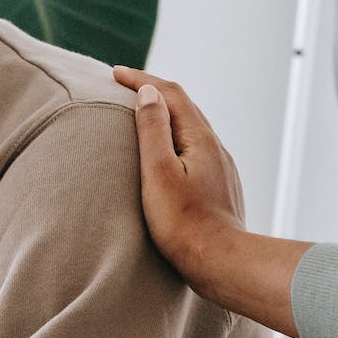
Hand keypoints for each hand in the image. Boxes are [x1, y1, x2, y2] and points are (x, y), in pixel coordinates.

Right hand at [111, 68, 245, 272]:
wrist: (222, 264)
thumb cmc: (184, 224)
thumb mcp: (158, 173)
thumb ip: (152, 130)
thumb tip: (148, 92)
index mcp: (200, 138)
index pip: (170, 93)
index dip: (141, 79)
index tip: (115, 73)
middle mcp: (216, 147)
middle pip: (184, 107)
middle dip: (154, 92)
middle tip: (126, 86)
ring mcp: (222, 168)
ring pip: (192, 129)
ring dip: (167, 115)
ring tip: (143, 115)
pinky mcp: (221, 188)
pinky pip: (197, 150)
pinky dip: (177, 139)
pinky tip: (169, 153)